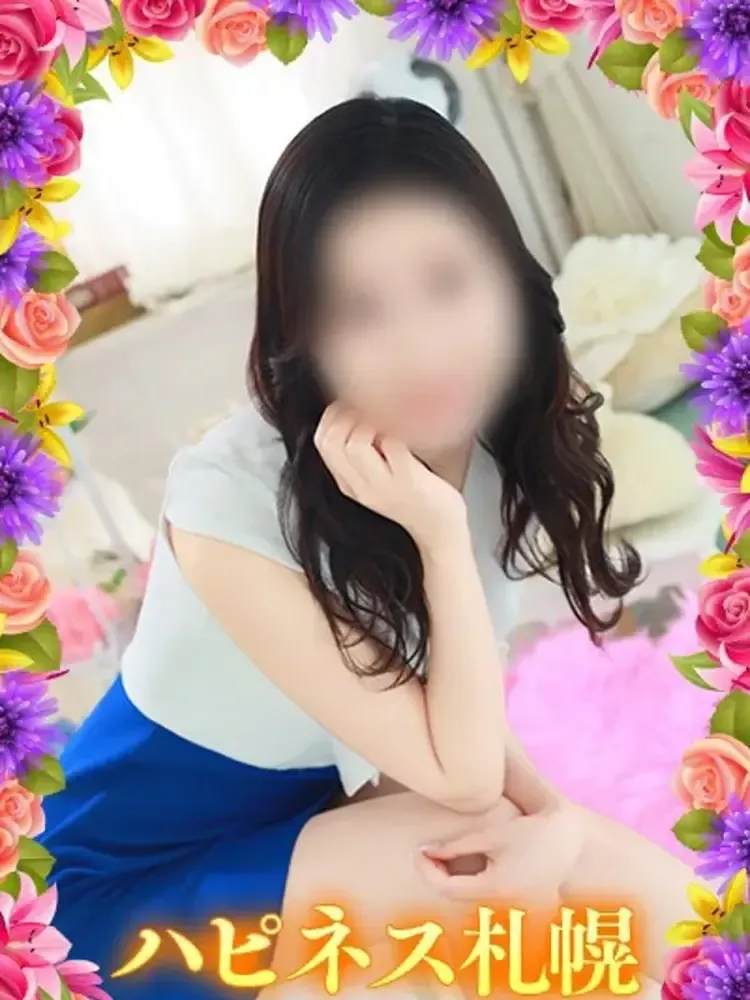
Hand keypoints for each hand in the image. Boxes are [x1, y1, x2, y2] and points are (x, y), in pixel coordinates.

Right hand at [313, 403, 466, 548]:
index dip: (333, 417)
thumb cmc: (414, 499)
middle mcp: (360, 486)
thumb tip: (356, 414)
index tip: (353, 410)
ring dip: (370, 425)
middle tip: (370, 417)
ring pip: (355, 445)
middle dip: (347, 417)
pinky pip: (394, 447)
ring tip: (387, 431)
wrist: (440, 532)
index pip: (321, 442)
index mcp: (349, 483)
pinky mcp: (409, 482)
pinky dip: (398, 436)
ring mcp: (384, 485)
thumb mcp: (376, 480)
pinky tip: (407, 443)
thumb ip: (363, 455)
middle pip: (331, 442)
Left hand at [415, 804, 583, 905]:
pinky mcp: (522, 913)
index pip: (446, 889)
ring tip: (446, 858)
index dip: (427, 870)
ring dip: (454, 883)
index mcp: (496, 889)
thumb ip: (456, 846)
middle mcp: (505, 909)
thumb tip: (425, 851)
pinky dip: (473, 891)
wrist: (569, 840)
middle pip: (457, 899)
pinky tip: (470, 871)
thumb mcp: (491, 834)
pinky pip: (487, 905)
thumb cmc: (530, 831)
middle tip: (429, 850)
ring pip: (470, 904)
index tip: (419, 849)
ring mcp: (516, 915)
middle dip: (438, 875)